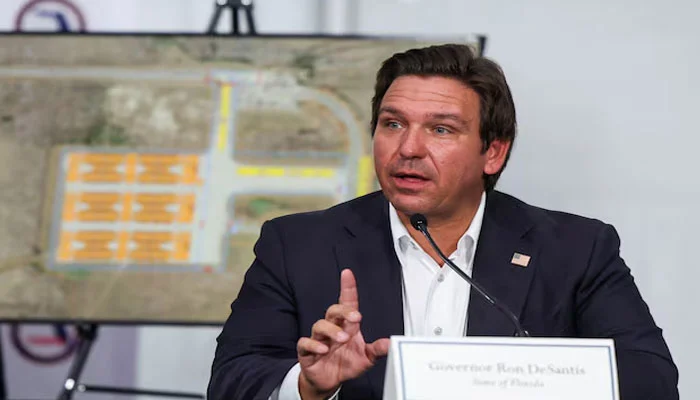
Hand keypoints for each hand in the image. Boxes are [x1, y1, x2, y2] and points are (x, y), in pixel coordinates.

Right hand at [296, 269, 389, 398]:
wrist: (328, 381)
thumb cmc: (346, 364)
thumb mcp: (366, 358)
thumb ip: (377, 350)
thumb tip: (390, 344)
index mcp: (346, 326)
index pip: (347, 303)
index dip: (347, 288)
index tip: (347, 274)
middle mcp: (332, 329)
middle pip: (333, 311)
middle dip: (343, 311)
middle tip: (356, 318)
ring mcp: (318, 339)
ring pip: (320, 325)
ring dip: (332, 330)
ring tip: (343, 338)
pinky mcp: (307, 351)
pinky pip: (305, 343)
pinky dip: (313, 344)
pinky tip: (323, 349)